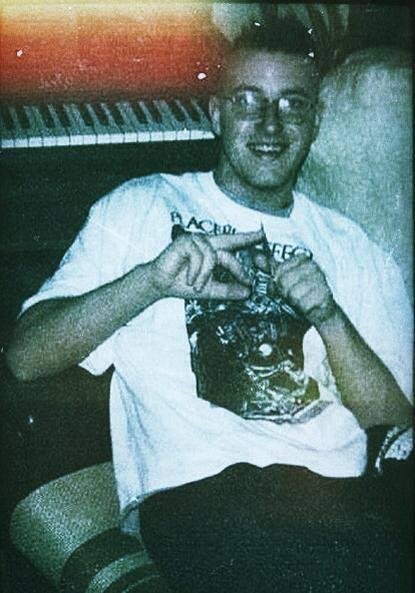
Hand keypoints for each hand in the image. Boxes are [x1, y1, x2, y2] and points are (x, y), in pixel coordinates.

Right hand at [149, 229, 263, 299]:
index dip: (247, 241)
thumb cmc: (182, 283)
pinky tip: (188, 278)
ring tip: (195, 284)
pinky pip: (200, 257)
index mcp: (212, 251)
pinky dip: (196, 271)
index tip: (262, 236)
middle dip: (245, 238)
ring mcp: (195, 240)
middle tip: (261, 235)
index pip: (233, 245)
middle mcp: (206, 242)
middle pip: (230, 240)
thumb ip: (227, 290)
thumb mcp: (208, 289)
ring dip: (205, 275)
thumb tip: (247, 293)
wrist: (161, 284)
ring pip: (213, 257)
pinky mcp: (184, 241)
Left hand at [268, 254, 338, 327]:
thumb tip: (256, 257)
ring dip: (294, 302)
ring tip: (301, 301)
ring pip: (292, 293)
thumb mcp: (287, 279)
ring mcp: (319, 280)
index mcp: (304, 260)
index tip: (284, 286)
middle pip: (283, 281)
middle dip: (284, 292)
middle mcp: (313, 267)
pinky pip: (303, 304)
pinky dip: (303, 309)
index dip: (277, 281)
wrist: (324, 312)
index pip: (279, 269)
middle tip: (292, 296)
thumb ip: (272, 268)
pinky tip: (308, 307)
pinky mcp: (324, 295)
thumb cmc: (304, 294)